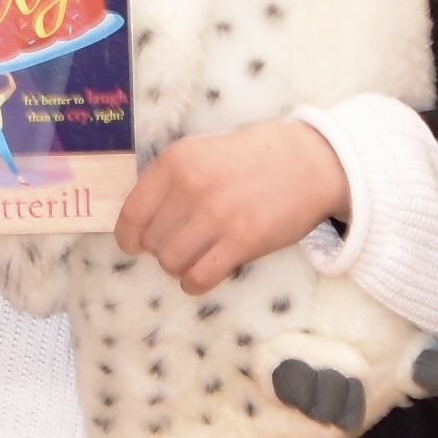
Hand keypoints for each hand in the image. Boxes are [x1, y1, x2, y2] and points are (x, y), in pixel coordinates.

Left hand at [110, 118, 351, 293]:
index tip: (135, 245)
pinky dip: (194, 283)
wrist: (307, 163)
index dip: (129, 237)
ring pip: (172, 263)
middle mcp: (192, 186)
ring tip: (196, 256)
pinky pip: (199, 277)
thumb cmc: (249, 161)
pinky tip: (201, 276)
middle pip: (153, 242)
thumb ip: (167, 182)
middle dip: (162, 249)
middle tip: (183, 243)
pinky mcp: (243, 241)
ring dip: (180, 267)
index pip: (132, 214)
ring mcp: (217, 214)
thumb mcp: (200, 153)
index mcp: (176, 161)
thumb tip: (136, 224)